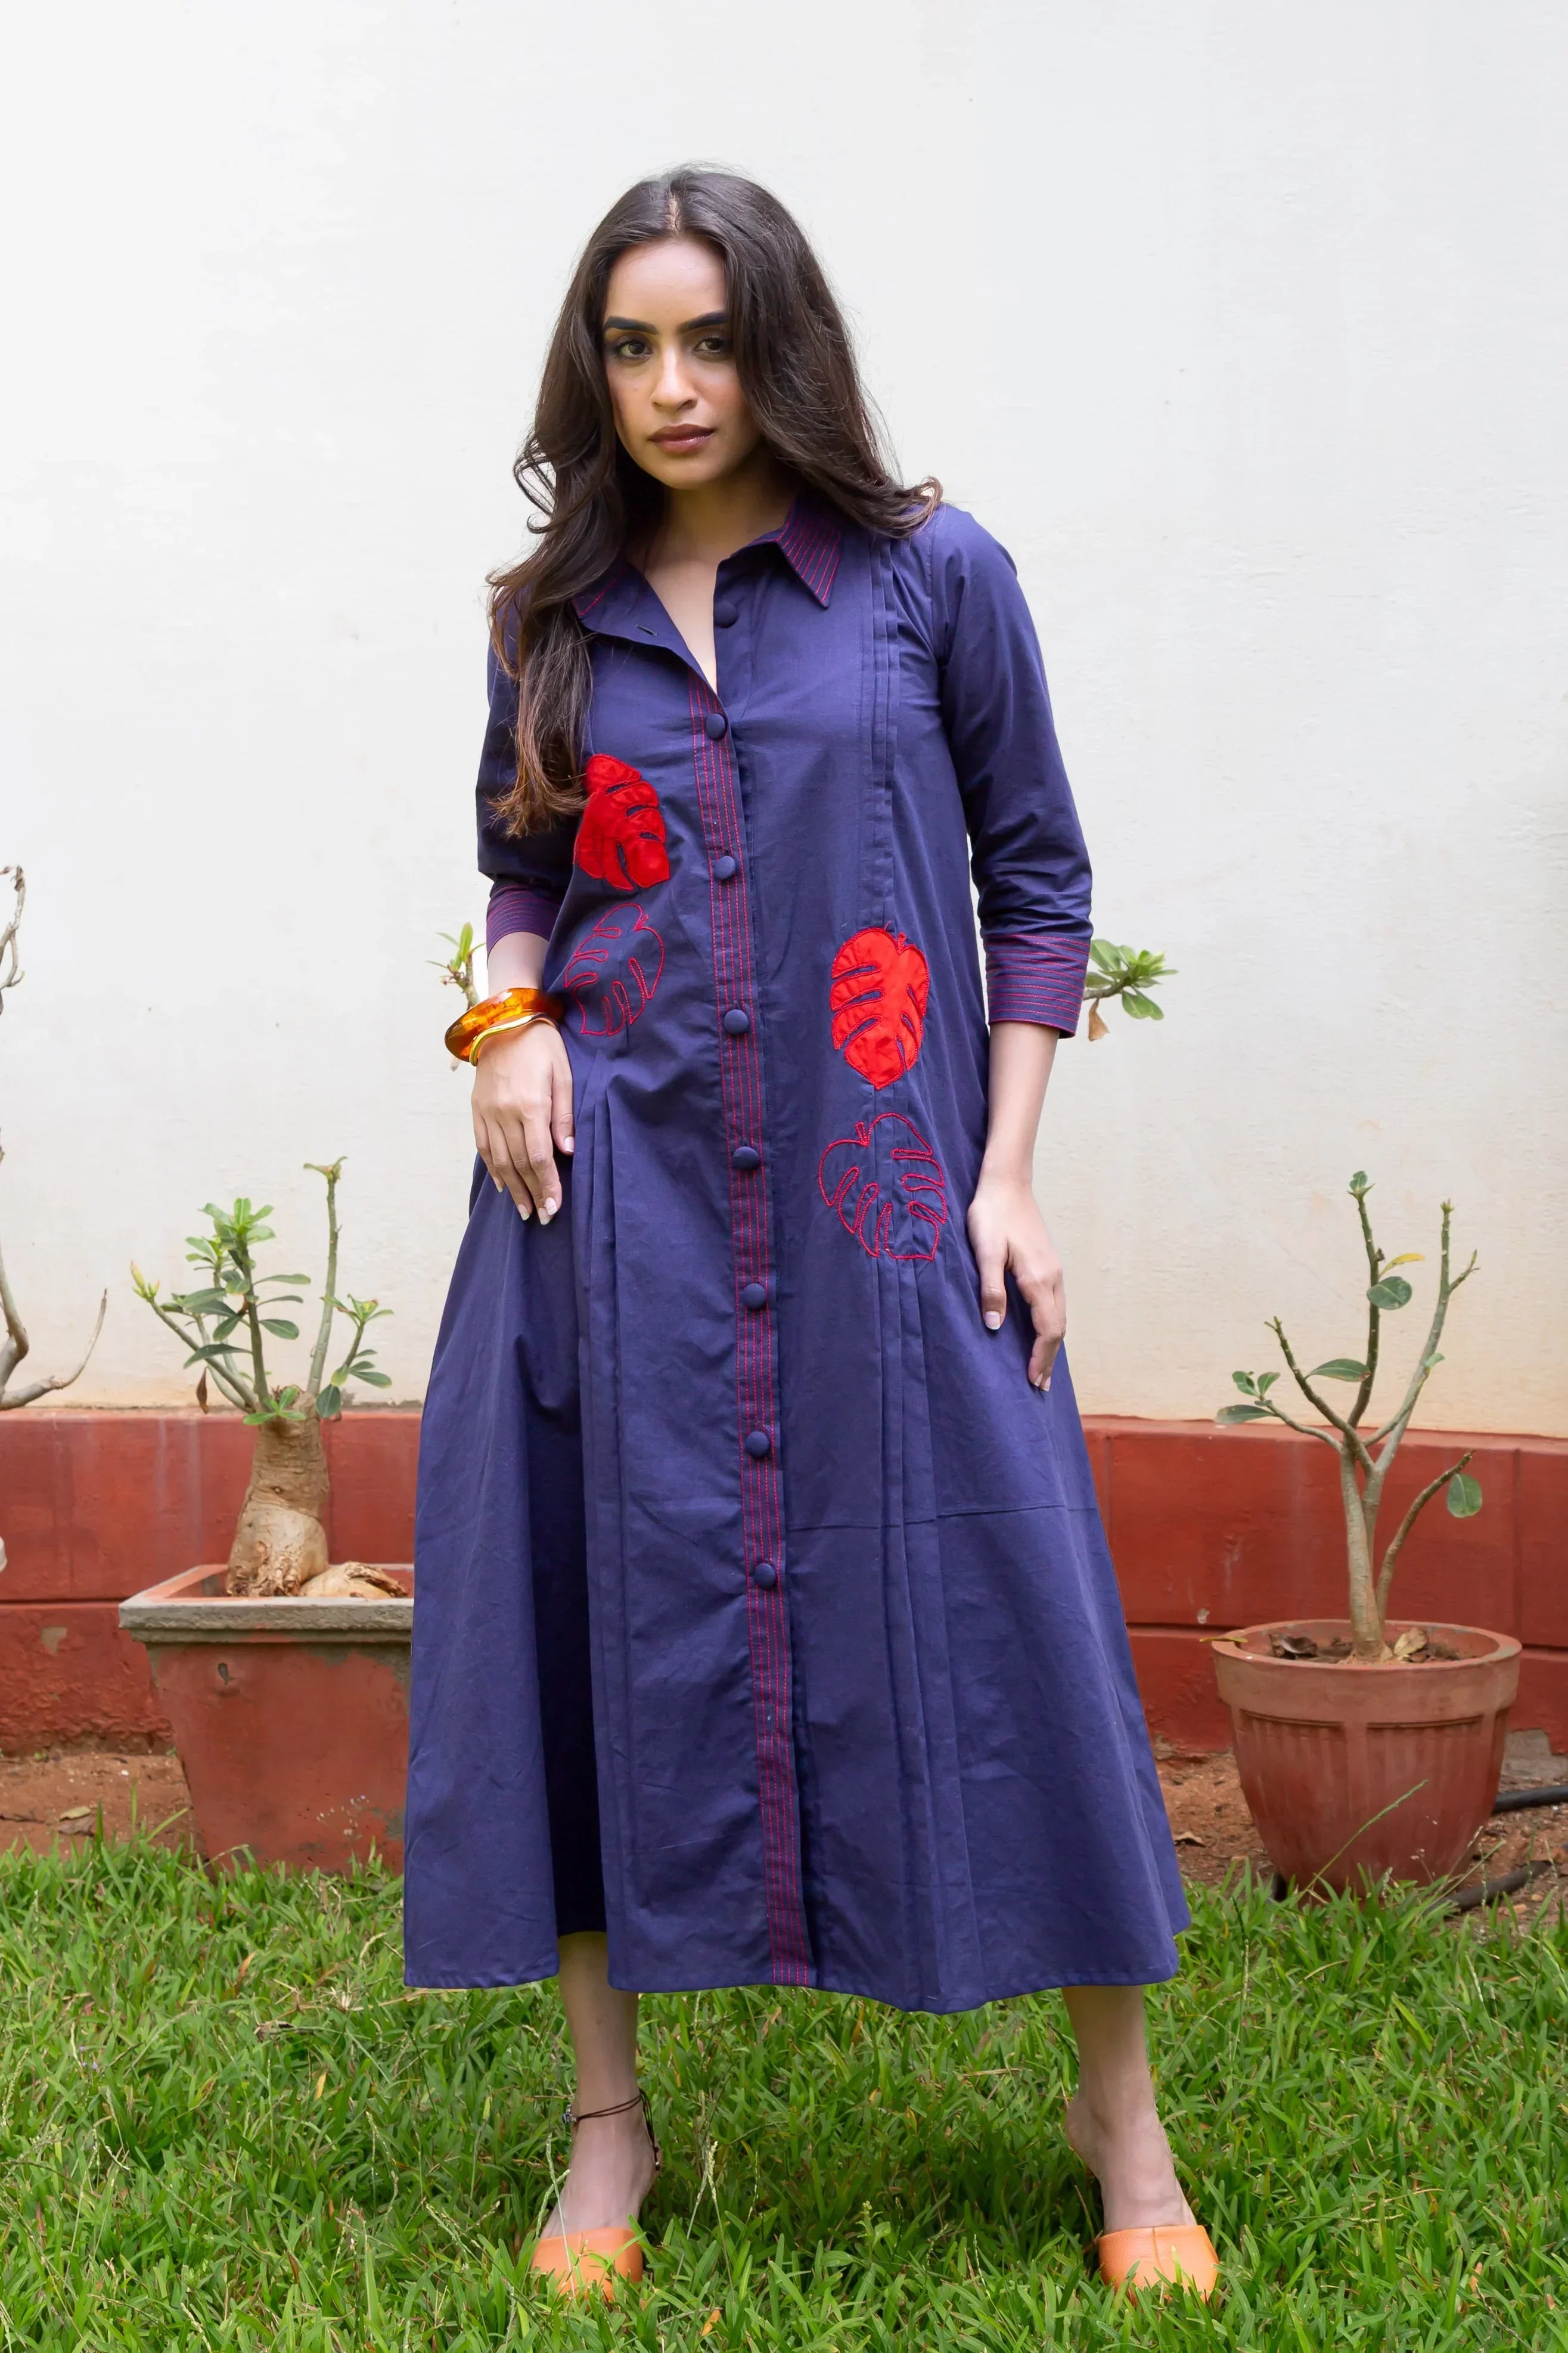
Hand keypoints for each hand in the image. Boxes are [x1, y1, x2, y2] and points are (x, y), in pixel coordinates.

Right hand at [472, 1021, 573, 1222]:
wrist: (506, 1020)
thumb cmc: (542, 1046)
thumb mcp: (563, 1075)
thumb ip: (564, 1115)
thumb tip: (567, 1153)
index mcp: (530, 1105)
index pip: (539, 1157)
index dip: (547, 1185)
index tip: (555, 1208)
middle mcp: (505, 1113)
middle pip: (518, 1164)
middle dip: (532, 1194)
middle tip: (543, 1217)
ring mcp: (487, 1112)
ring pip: (498, 1160)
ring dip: (512, 1188)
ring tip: (524, 1210)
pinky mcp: (477, 1108)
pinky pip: (482, 1145)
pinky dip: (492, 1168)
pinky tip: (501, 1185)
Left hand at [967, 1166, 1064, 1390]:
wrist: (1006, 1182)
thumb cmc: (991, 1214)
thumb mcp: (985, 1252)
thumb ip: (991, 1288)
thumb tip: (995, 1326)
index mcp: (1038, 1278)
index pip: (1047, 1329)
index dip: (1041, 1357)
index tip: (1033, 1381)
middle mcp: (1052, 1277)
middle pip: (1058, 1327)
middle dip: (1050, 1358)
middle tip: (1041, 1386)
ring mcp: (1053, 1269)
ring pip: (1059, 1315)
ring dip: (1052, 1344)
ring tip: (1043, 1368)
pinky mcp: (1048, 1263)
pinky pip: (1055, 1304)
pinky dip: (1051, 1326)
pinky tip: (1042, 1332)